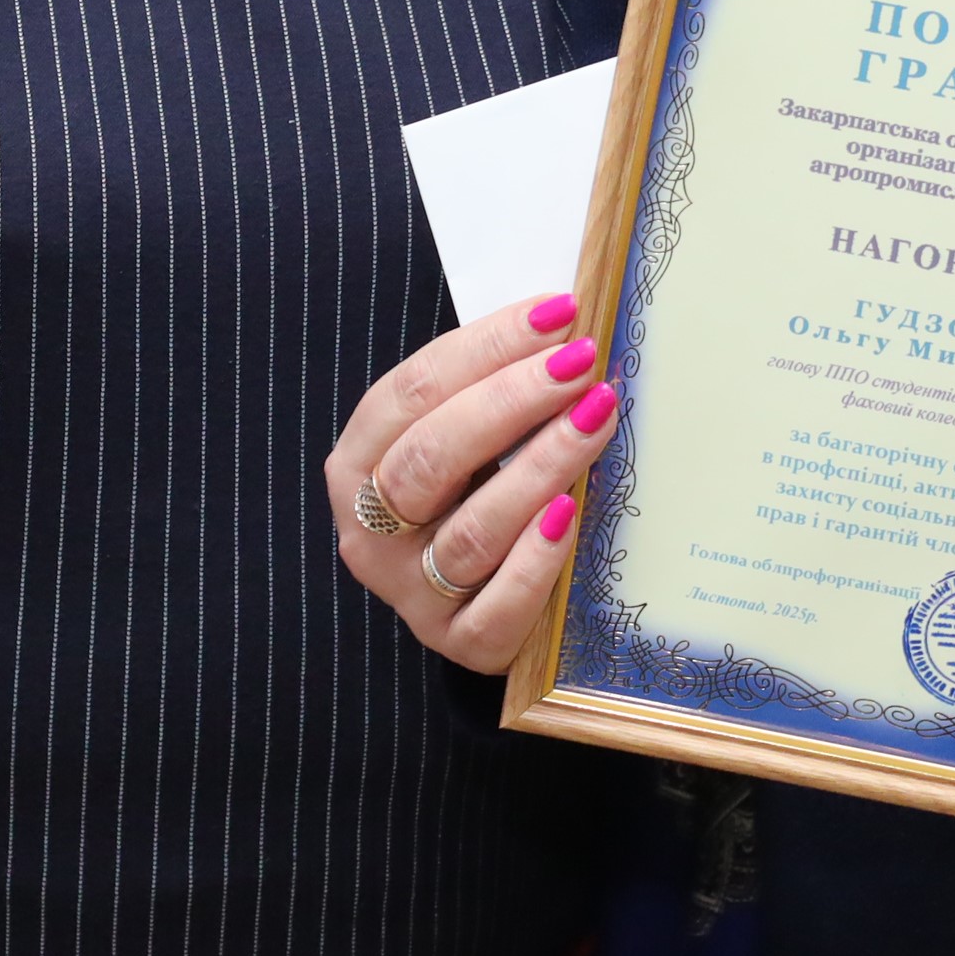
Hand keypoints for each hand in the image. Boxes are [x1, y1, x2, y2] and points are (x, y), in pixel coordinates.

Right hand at [324, 291, 617, 671]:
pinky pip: (499, 605)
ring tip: (597, 416)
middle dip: (512, 400)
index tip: (556, 314)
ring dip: (541, 466)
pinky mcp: (462, 642)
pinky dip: (537, 558)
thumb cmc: (468, 494)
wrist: (470, 601)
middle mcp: (371, 531)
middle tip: (579, 363)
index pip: (412, 392)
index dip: (485, 346)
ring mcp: (412, 594)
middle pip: (432, 457)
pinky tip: (572, 512)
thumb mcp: (460, 438)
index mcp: (358, 463)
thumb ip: (491, 389)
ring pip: (472, 530)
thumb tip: (567, 331)